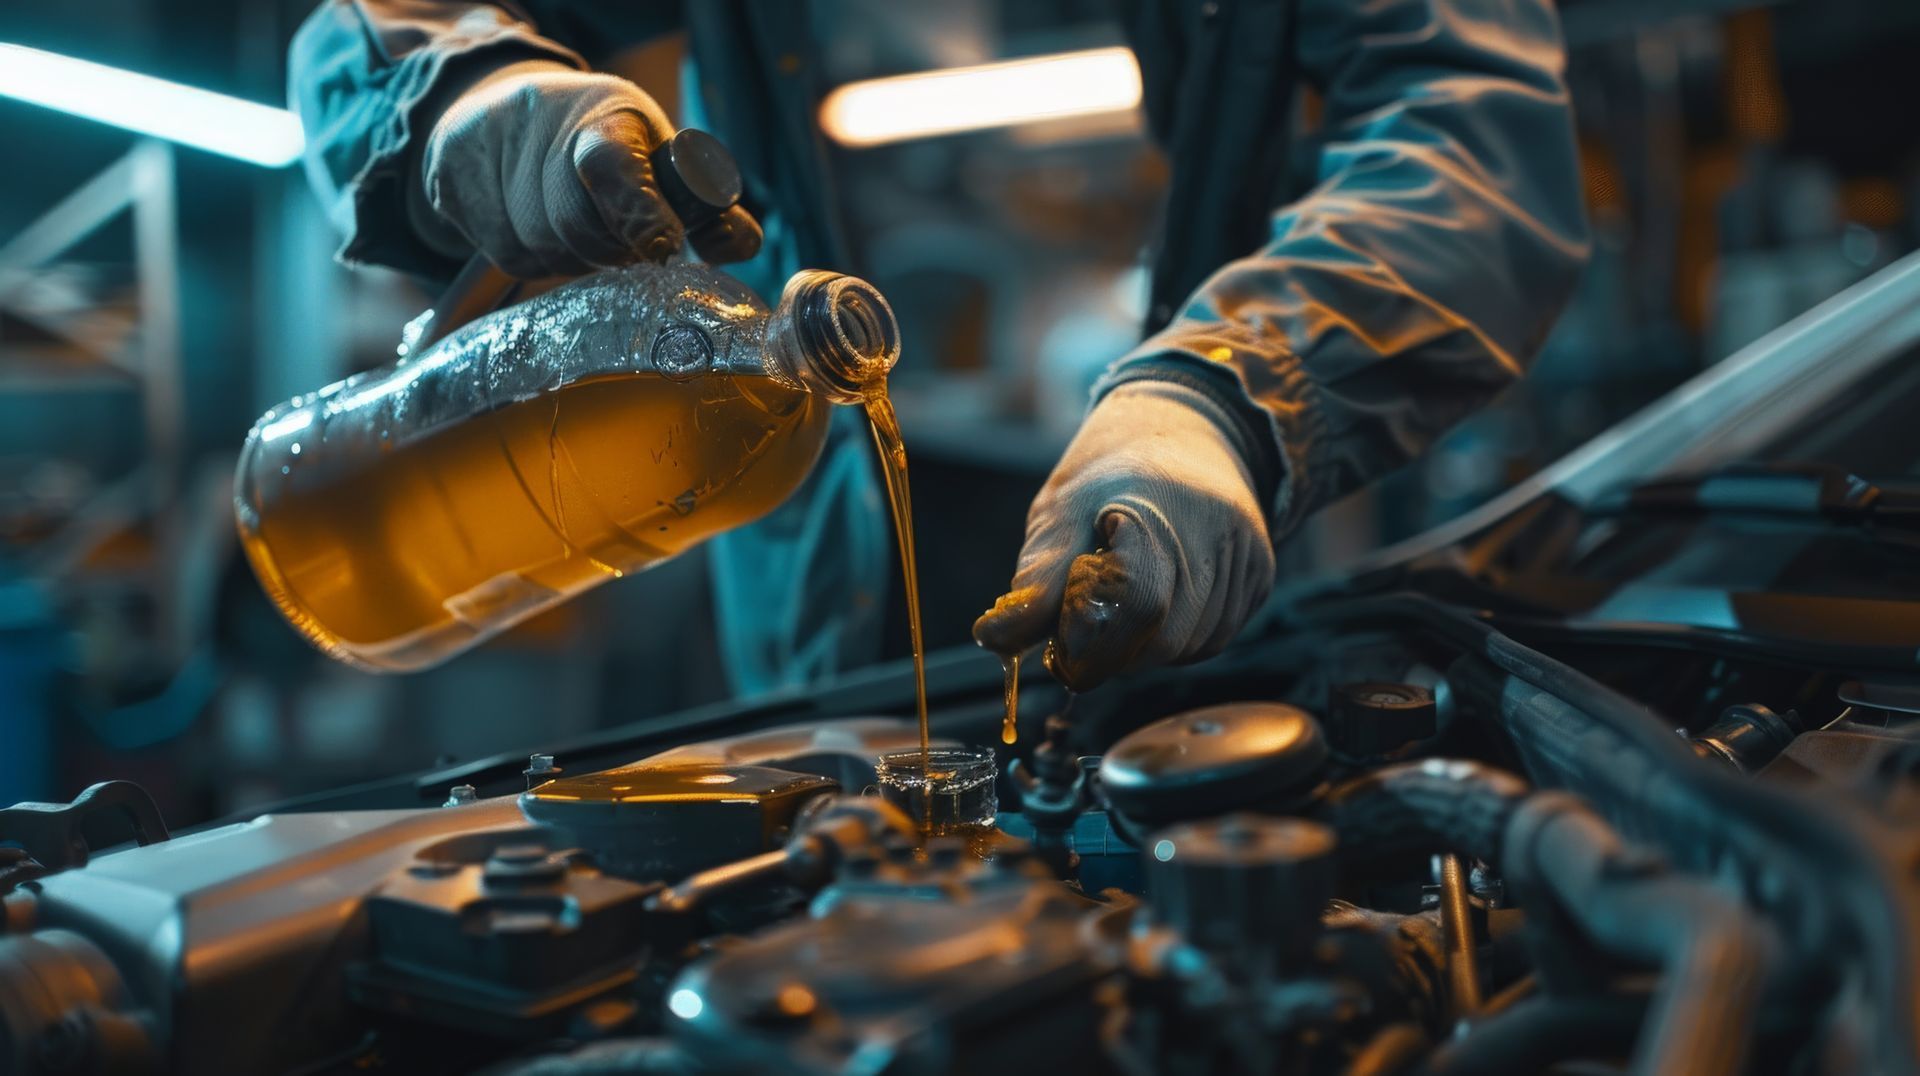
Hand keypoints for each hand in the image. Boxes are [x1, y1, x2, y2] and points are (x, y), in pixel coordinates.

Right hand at [420, 62, 758, 277]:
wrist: (509, 106)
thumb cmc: (606, 140)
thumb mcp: (659, 154)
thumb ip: (709, 208)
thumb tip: (737, 247)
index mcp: (603, 115)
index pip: (614, 165)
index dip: (639, 213)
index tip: (663, 249)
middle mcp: (537, 122)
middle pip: (574, 226)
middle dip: (607, 249)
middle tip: (625, 247)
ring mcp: (489, 150)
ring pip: (538, 248)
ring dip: (571, 257)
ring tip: (584, 233)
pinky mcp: (450, 179)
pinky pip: (504, 254)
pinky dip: (534, 259)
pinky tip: (547, 235)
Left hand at [974, 380, 1275, 690]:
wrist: (1182, 433)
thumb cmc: (1110, 478)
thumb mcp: (1060, 514)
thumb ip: (1032, 583)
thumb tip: (992, 638)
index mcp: (1160, 508)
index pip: (1135, 603)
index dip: (1090, 639)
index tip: (1057, 646)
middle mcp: (1217, 533)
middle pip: (1161, 638)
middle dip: (1111, 651)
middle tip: (1078, 630)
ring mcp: (1247, 556)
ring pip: (1187, 648)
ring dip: (1141, 648)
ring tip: (1118, 604)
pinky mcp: (1261, 576)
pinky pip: (1212, 639)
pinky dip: (1175, 639)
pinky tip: (1157, 602)